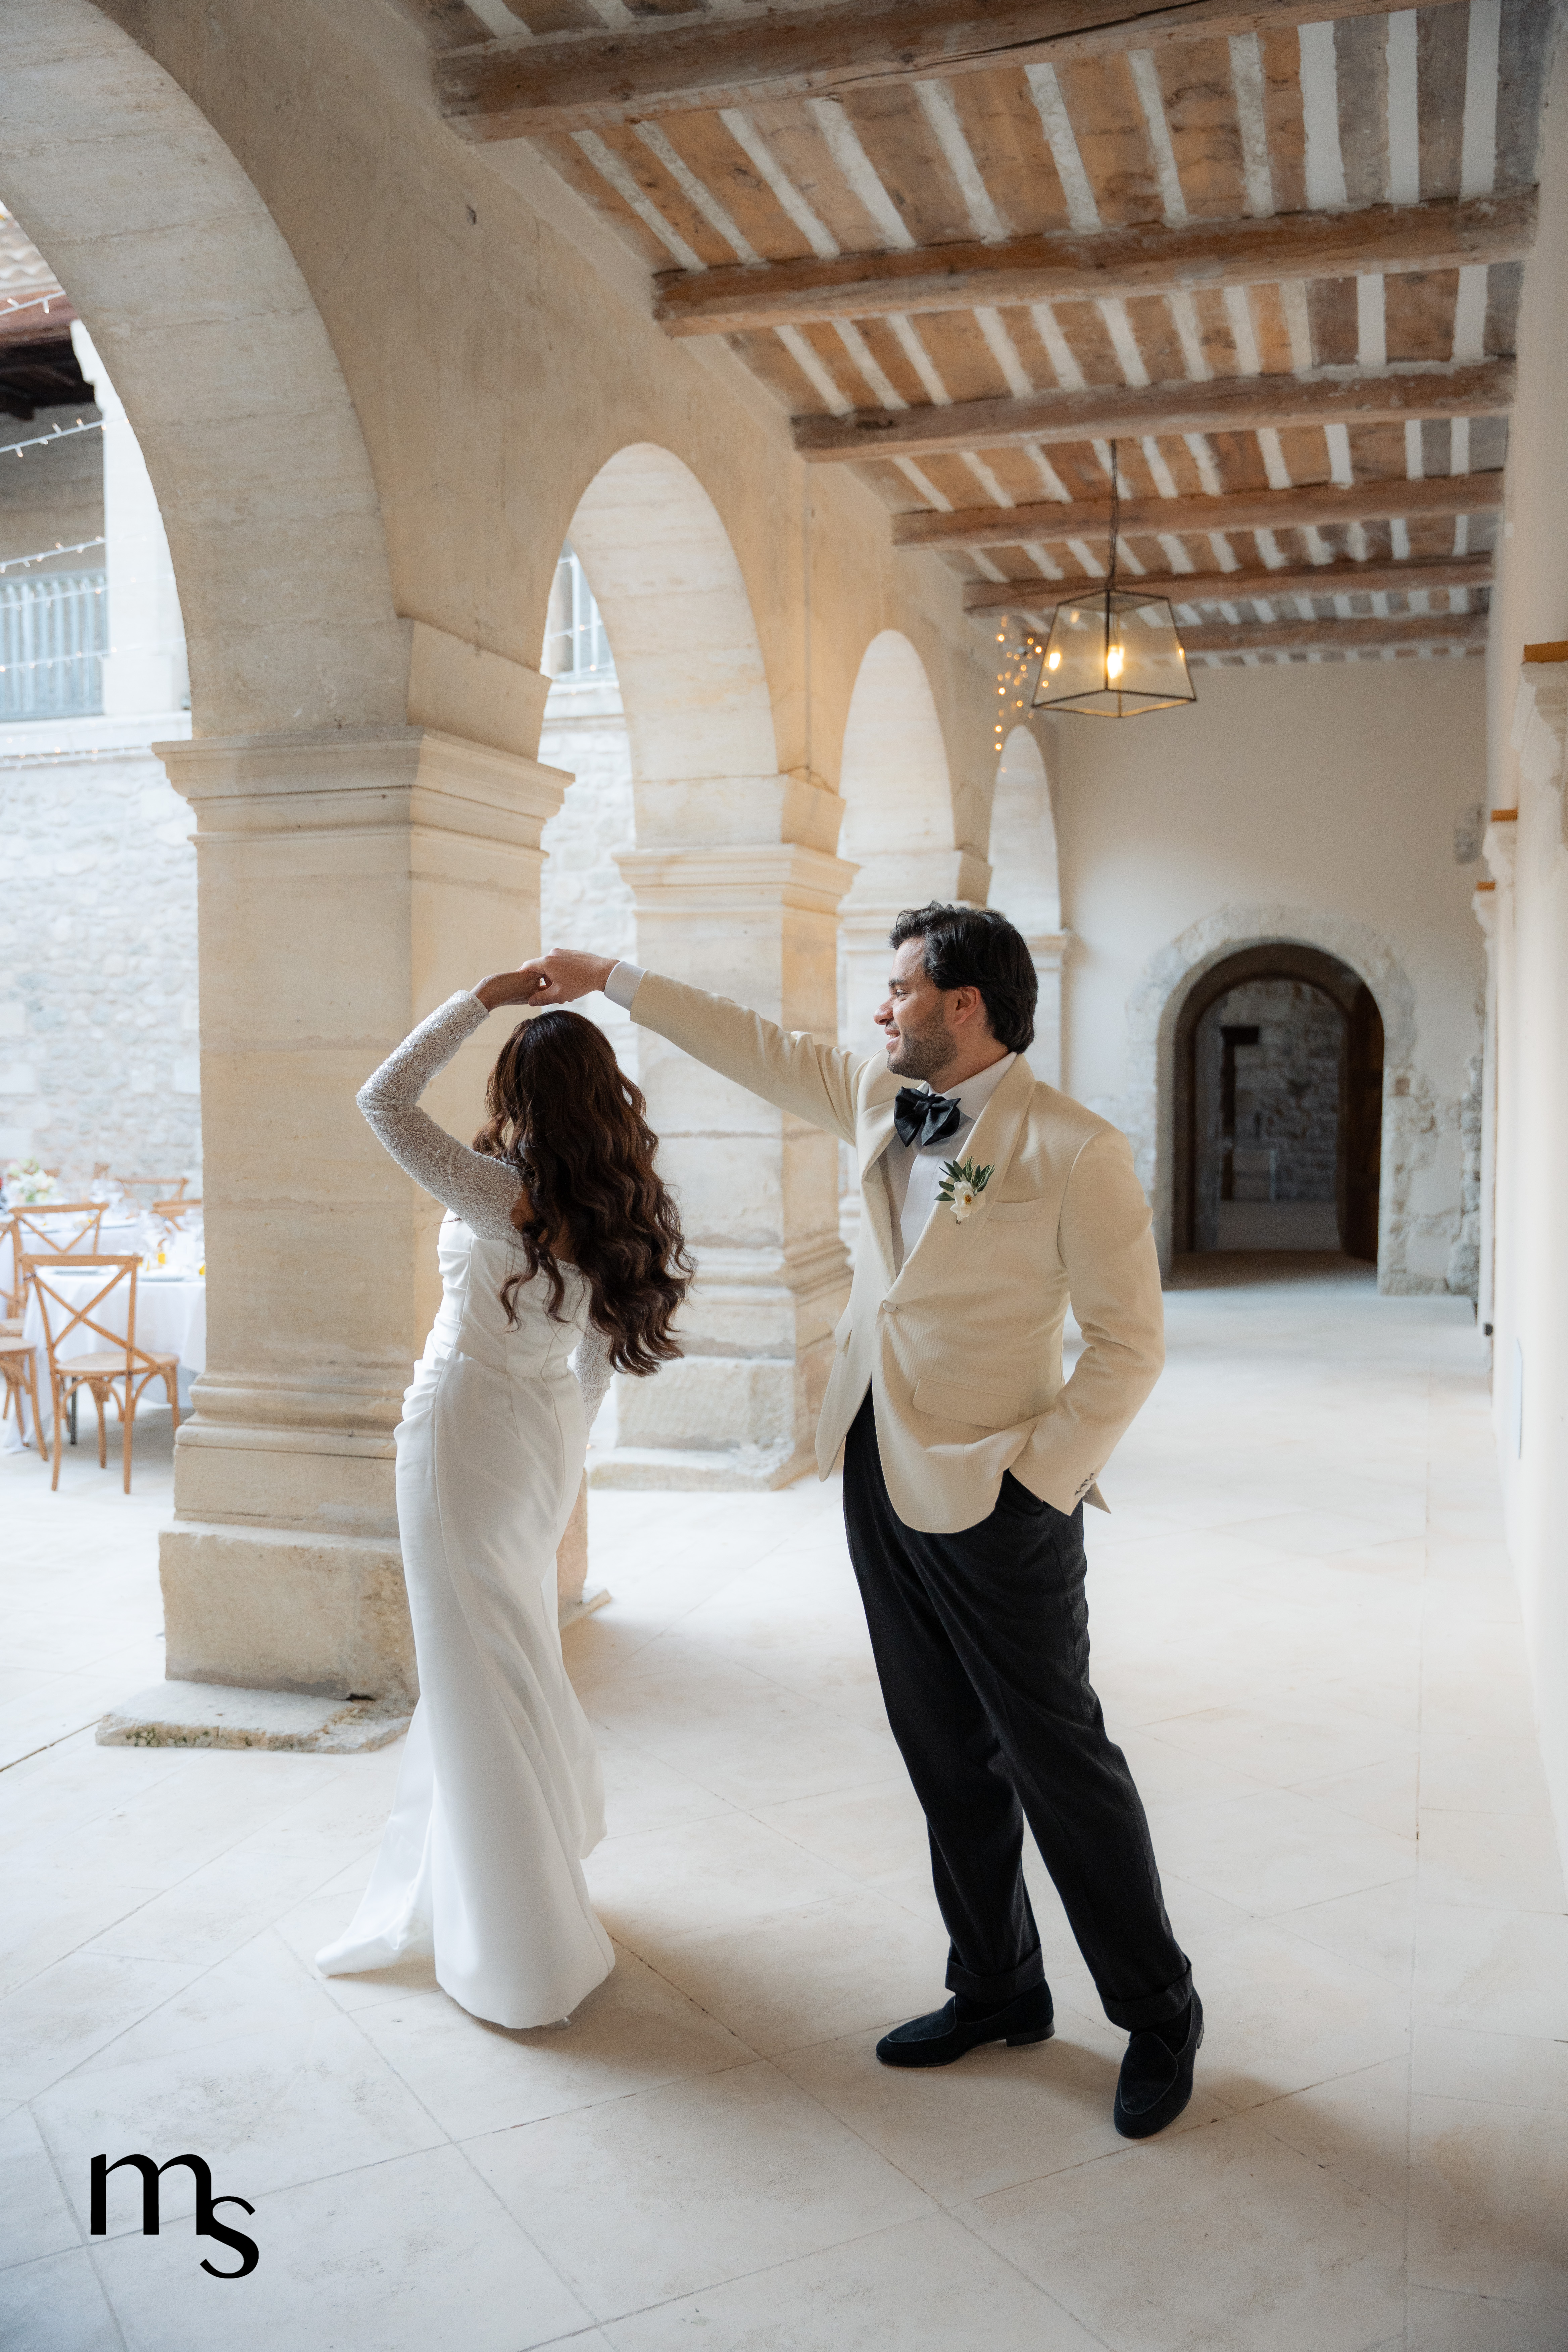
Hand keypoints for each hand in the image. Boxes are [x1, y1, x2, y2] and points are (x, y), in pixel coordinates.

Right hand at [474, 951, 615, 1010]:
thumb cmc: (579, 983)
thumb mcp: (558, 995)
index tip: (524, 986)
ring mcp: (564, 952)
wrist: (603, 972)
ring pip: (553, 969)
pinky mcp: (573, 954)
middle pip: (542, 970)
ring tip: (567, 994)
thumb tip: (530, 1001)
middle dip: (546, 985)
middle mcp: (553, 954)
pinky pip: (562, 965)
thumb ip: (541, 998)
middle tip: (555, 997)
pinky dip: (564, 976)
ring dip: (556, 982)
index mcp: (546, 962)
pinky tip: (574, 985)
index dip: (523, 977)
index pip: (527, 967)